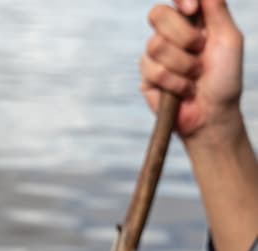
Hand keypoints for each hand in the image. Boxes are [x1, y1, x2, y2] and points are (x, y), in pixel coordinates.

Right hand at [140, 0, 243, 142]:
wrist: (212, 114)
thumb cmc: (224, 79)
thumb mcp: (229, 40)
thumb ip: (217, 10)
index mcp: (189, 23)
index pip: (173, 1)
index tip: (192, 8)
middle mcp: (168, 37)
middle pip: (157, 15)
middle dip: (184, 35)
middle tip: (200, 51)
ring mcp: (154, 57)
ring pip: (156, 45)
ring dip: (183, 65)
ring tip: (194, 77)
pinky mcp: (146, 78)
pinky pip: (154, 70)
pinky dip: (175, 83)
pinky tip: (184, 90)